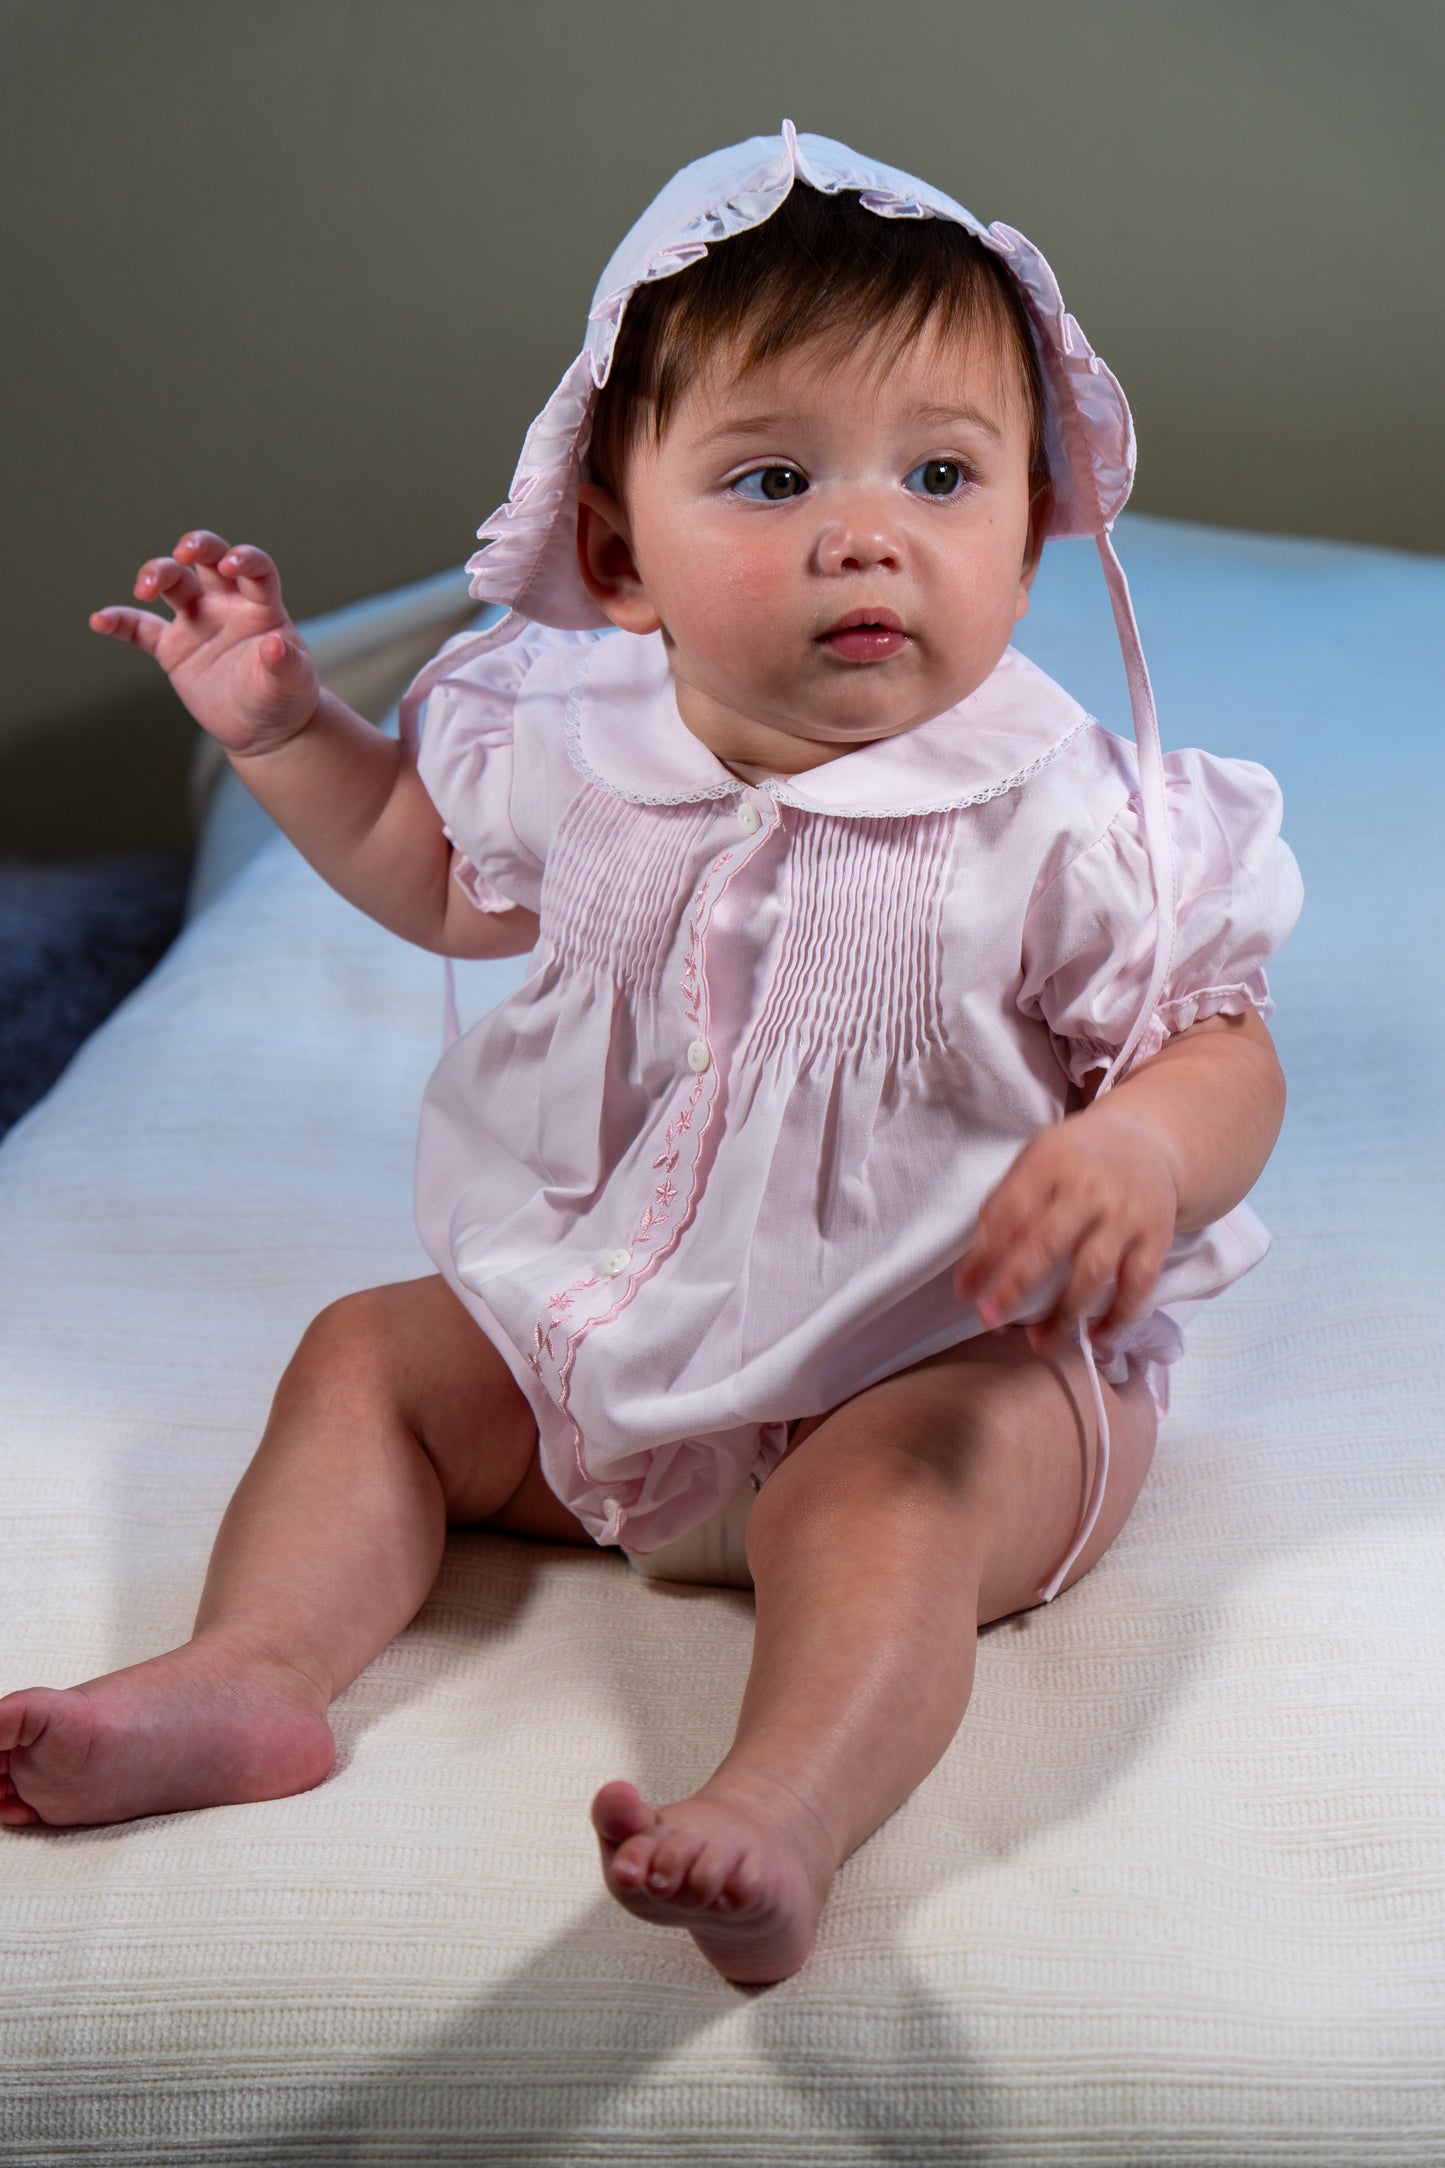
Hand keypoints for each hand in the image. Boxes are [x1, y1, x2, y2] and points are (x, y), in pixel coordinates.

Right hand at [90, 531, 318, 757]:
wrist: (264, 730)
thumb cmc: (285, 699)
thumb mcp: (292, 684)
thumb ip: (285, 663)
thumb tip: (275, 644)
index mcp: (260, 606)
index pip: (254, 568)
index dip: (243, 558)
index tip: (231, 565)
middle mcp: (226, 604)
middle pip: (208, 559)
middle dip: (195, 546)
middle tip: (182, 552)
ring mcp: (197, 622)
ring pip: (174, 583)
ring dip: (156, 575)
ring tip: (144, 589)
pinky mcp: (173, 648)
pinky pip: (141, 629)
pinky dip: (119, 623)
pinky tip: (100, 621)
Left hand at [952, 1101, 1181, 1355]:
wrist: (1148, 1141)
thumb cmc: (1077, 1158)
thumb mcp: (1037, 1158)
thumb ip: (1007, 1199)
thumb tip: (979, 1253)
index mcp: (1051, 1164)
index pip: (1009, 1215)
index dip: (983, 1256)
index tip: (965, 1291)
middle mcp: (1089, 1190)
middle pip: (1047, 1245)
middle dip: (1014, 1286)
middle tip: (989, 1320)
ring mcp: (1125, 1215)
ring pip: (1092, 1272)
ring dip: (1063, 1313)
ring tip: (1037, 1342)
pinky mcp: (1156, 1238)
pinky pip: (1138, 1284)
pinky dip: (1118, 1317)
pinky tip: (1096, 1338)